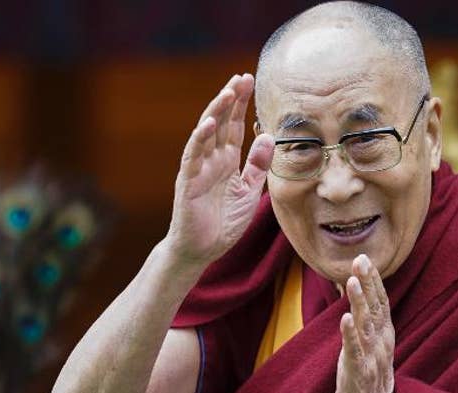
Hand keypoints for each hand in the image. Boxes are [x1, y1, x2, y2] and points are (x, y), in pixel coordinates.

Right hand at [167, 73, 274, 266]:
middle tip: (243, 77)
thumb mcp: (249, 191)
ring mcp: (198, 168)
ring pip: (206, 133)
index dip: (242, 105)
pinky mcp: (188, 181)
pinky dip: (199, 139)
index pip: (234, 126)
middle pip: (221, 123)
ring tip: (228, 92)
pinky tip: (208, 124)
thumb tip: (269, 136)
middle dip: (231, 100)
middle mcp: (211, 159)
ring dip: (216, 112)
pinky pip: (193, 156)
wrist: (201, 250)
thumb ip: (258, 165)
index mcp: (227, 161)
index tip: (251, 82)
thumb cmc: (223, 222)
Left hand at [334, 254, 394, 392]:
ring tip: (352, 283)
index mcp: (384, 334)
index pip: (381, 302)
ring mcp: (372, 359)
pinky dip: (351, 335)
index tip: (365, 258)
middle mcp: (382, 343)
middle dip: (369, 284)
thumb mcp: (367, 342)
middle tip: (361, 260)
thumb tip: (354, 285)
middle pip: (375, 308)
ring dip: (359, 303)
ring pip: (366, 326)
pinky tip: (345, 319)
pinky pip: (355, 352)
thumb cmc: (367, 375)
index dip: (374, 281)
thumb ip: (364, 316)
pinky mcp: (359, 375)